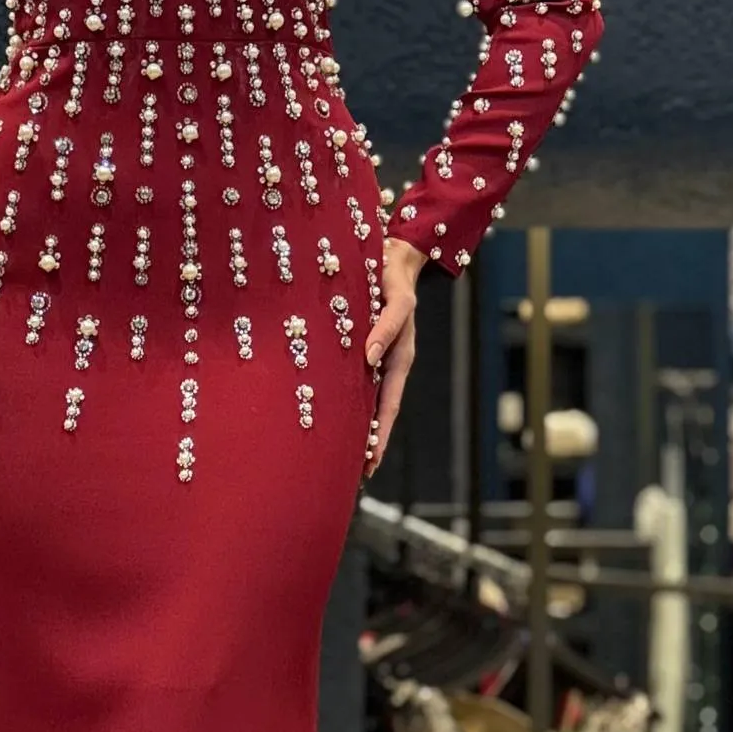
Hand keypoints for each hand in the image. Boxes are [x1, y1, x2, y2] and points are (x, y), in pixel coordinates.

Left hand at [363, 238, 425, 477]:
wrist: (389, 258)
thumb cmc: (393, 278)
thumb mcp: (396, 300)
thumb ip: (385, 326)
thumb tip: (370, 357)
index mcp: (399, 358)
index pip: (388, 405)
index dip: (379, 433)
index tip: (370, 460)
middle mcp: (387, 363)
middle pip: (378, 411)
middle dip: (370, 442)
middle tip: (358, 474)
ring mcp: (374, 358)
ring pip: (365, 401)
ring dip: (357, 428)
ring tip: (345, 457)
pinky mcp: (359, 349)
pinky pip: (353, 382)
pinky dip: (347, 403)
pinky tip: (333, 417)